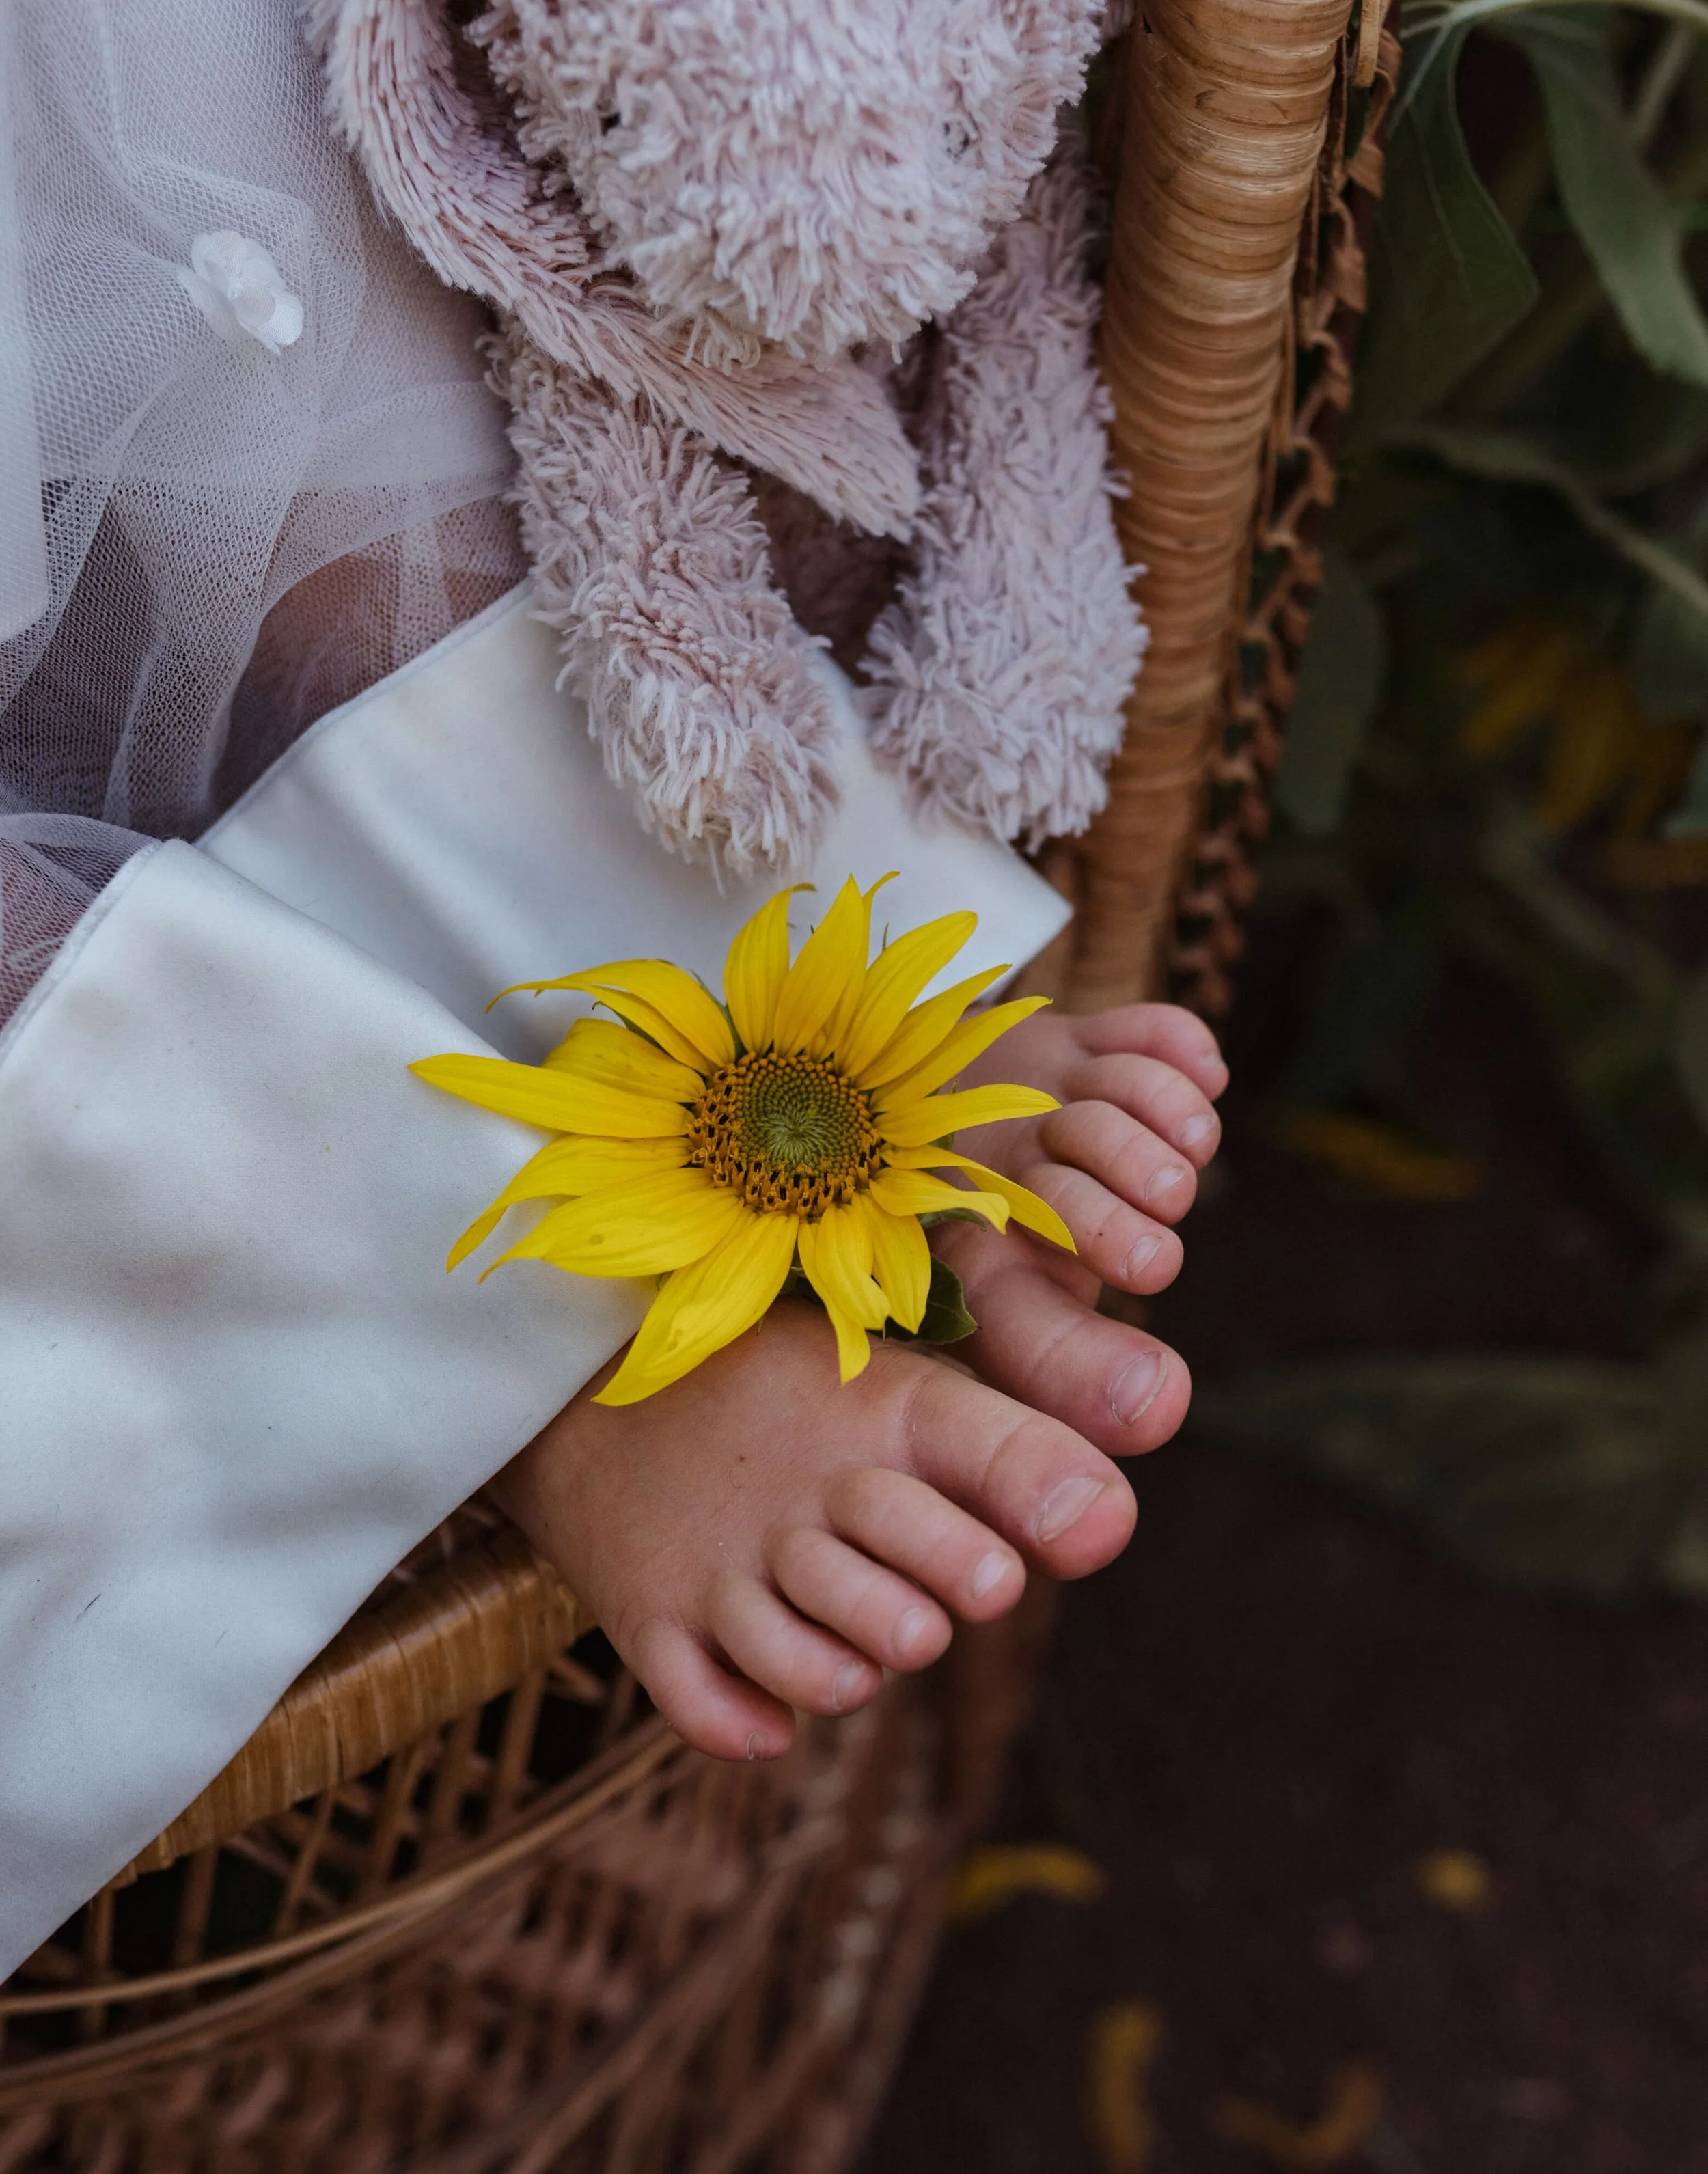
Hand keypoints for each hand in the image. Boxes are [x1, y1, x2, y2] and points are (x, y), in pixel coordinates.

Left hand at [936, 1002, 1226, 1458]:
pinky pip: (1140, 1029)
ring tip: (1191, 1146)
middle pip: (1073, 1163)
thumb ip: (1068, 1364)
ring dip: (1164, 1112)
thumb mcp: (1013, 1313)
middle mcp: (1010, 1157)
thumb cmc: (989, 1250)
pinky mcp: (1084, 1039)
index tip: (1150, 1272)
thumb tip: (1152, 1409)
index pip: (1020, 1262)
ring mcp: (1047, 1090)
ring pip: (1114, 1087)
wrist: (922, 1118)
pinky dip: (1178, 1044)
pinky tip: (1204, 1070)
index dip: (1091, 1264)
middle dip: (1123, 1192)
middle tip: (1162, 1222)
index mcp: (982, 1239)